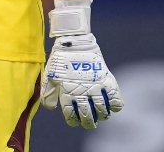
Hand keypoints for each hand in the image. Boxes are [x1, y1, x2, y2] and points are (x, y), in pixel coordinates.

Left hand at [40, 0, 123, 128]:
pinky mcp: (106, 80)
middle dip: (89, 122)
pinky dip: (116, 106)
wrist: (74, 41)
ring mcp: (95, 86)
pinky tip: (112, 106)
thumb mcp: (49, 76)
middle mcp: (81, 91)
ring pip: (102, 110)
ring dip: (102, 116)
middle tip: (90, 122)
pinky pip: (115, 99)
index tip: (75, 121)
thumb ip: (48, 94)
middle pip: (87, 116)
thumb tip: (51, 109)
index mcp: (67, 92)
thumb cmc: (60, 59)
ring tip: (101, 115)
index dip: (73, 121)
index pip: (70, 115)